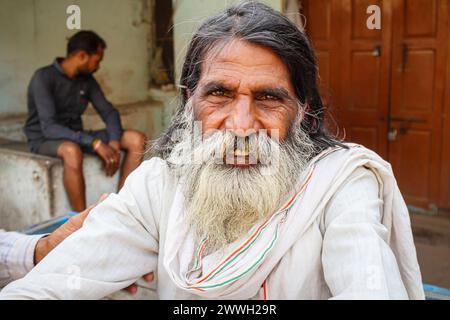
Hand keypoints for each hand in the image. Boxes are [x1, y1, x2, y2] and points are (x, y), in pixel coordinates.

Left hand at [33, 193, 153, 294]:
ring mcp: (106, 264)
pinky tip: (130, 289)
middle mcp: (111, 251)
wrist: (46, 253)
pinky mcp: (99, 276)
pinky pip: (114, 283)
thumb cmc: (64, 235)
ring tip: (143, 279)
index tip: (152, 244)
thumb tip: (107, 196)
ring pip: (127, 271)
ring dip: (137, 276)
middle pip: (133, 256)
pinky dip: (124, 287)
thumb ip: (94, 211)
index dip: (142, 242)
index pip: (130, 238)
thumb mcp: (80, 221)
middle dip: (144, 262)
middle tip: (151, 268)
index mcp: (109, 236)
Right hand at [96, 142, 119, 175]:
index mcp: (115, 152)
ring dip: (111, 171)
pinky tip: (106, 172)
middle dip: (114, 170)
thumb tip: (109, 163)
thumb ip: (110, 156)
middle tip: (111, 175)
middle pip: (116, 163)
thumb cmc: (101, 147)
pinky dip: (107, 168)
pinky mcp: (105, 155)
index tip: (114, 172)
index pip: (118, 161)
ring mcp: (110, 154)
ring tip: (108, 175)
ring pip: (112, 164)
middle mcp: (114, 153)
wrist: (96, 143)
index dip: (116, 167)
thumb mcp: (107, 151)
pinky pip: (108, 164)